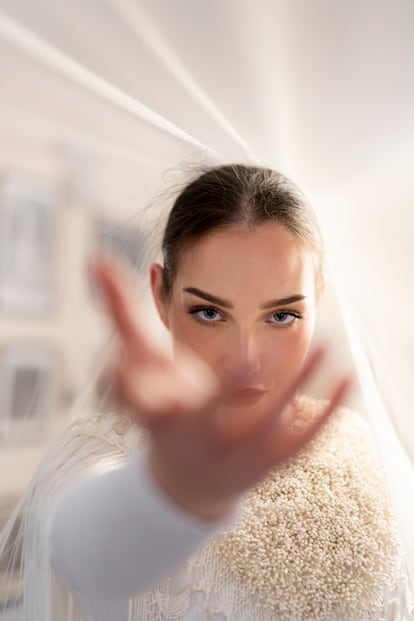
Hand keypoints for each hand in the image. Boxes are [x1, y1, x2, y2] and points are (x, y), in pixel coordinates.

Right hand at [92, 256, 349, 520]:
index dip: (125, 385)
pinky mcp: (269, 461)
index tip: (120, 364)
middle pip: (209, 418)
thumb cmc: (165, 407)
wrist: (192, 479)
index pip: (137, 402)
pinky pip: (300, 440)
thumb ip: (122, 314)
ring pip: (266, 423)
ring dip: (294, 386)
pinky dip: (324, 413)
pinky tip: (347, 378)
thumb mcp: (141, 366)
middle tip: (251, 358)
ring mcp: (235, 453)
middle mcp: (195, 437)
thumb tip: (95, 256)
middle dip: (227, 390)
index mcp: (159, 413)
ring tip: (325, 346)